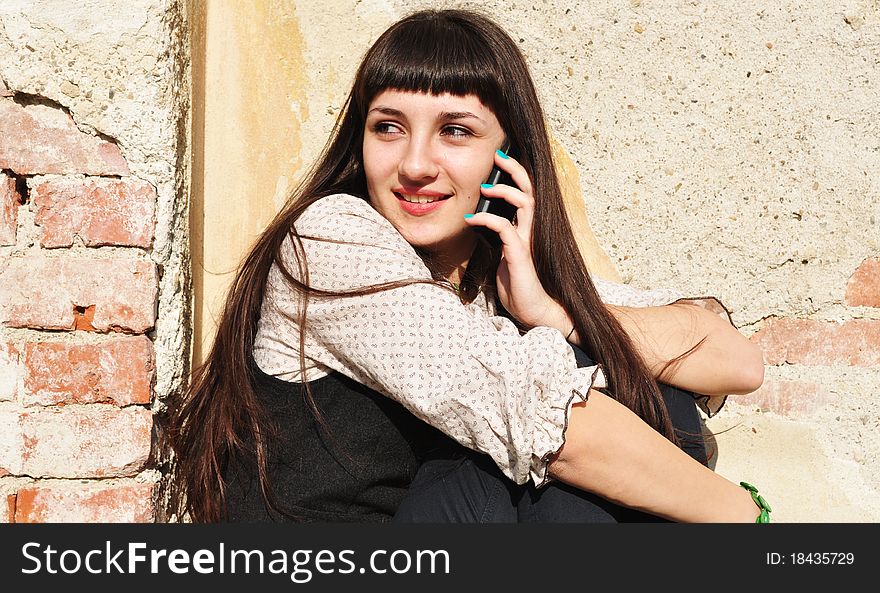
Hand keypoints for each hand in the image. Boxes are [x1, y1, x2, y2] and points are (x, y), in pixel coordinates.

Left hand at [464, 150, 569, 331]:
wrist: (535, 311)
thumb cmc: (519, 286)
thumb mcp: (503, 257)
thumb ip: (496, 239)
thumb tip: (477, 223)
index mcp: (526, 229)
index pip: (524, 194)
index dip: (514, 175)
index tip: (499, 160)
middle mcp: (530, 230)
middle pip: (529, 189)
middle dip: (515, 169)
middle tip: (499, 154)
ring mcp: (527, 241)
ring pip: (524, 203)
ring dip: (504, 191)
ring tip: (484, 187)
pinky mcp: (520, 254)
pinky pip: (505, 228)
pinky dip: (486, 220)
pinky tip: (470, 219)